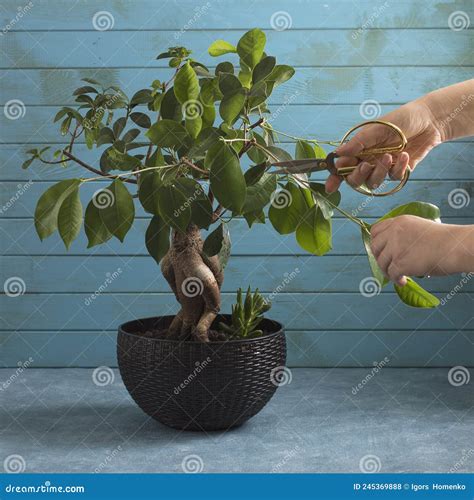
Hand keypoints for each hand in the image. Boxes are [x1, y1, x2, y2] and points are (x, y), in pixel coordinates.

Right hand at [325, 99, 442, 192]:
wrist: (429, 121)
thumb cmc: (400, 120)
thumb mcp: (376, 128)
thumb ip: (357, 143)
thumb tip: (337, 153)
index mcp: (358, 150)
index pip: (342, 167)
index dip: (335, 178)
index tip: (331, 186)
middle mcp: (367, 160)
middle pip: (355, 179)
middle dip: (358, 175)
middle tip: (366, 165)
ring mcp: (382, 167)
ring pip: (372, 182)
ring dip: (379, 172)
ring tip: (390, 156)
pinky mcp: (398, 171)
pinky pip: (393, 178)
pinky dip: (398, 168)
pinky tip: (404, 156)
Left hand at [370, 216, 473, 285]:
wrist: (454, 247)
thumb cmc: (444, 240)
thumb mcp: (419, 227)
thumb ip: (403, 233)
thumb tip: (392, 248)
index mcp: (399, 222)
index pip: (375, 230)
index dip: (375, 242)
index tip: (380, 250)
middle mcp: (394, 232)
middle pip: (374, 247)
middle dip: (378, 258)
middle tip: (387, 265)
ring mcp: (395, 247)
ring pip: (381, 262)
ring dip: (387, 271)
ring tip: (398, 276)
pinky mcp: (400, 262)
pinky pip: (391, 274)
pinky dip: (396, 280)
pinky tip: (403, 281)